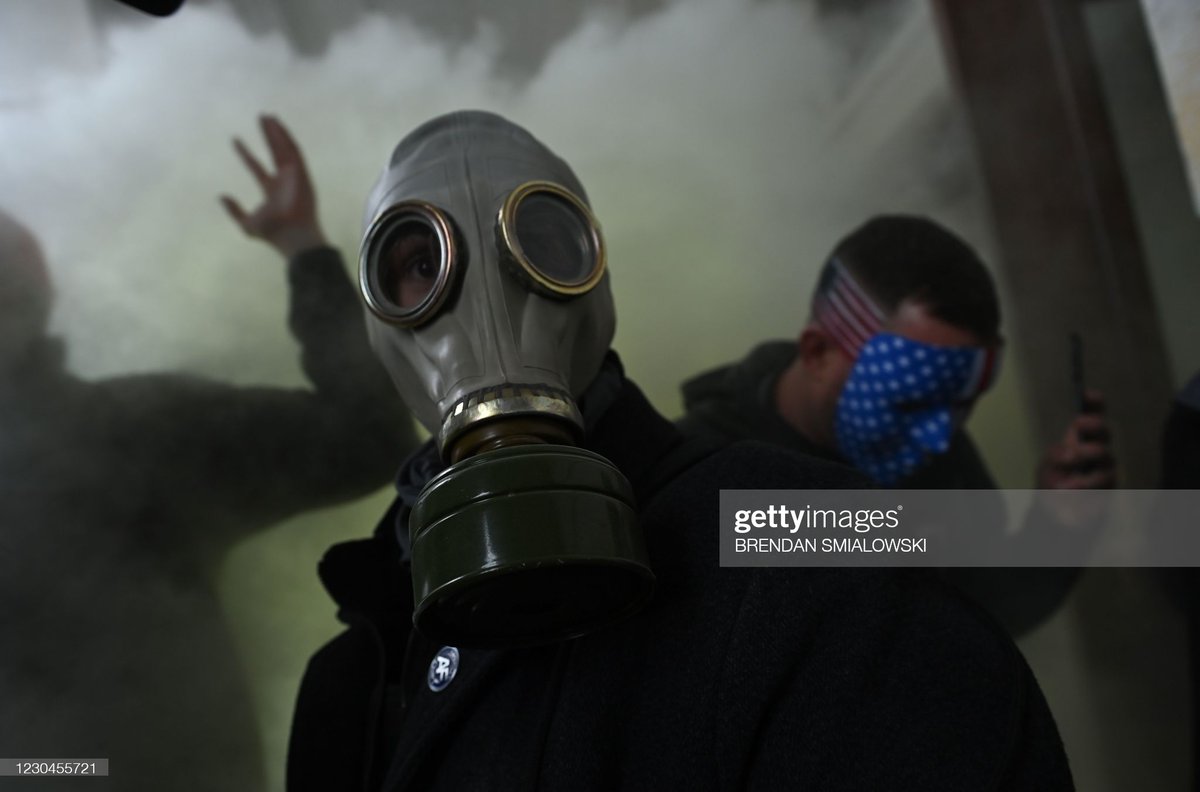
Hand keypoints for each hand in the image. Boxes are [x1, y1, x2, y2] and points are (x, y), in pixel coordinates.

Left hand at [220, 115, 327, 258]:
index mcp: (271, 191)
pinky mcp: (302, 173)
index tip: (234, 140)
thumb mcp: (246, 224)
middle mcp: (283, 181)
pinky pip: (294, 150)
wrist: (292, 236)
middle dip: (267, 136)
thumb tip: (222, 197)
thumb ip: (234, 210)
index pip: (256, 167)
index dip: (245, 154)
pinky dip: (286, 137)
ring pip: (284, 148)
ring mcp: (294, 176)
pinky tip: (277, 125)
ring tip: (267, 116)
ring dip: (276, 132)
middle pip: (273, 153)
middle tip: (260, 119)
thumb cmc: (272, 233)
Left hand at [1036, 390, 1115, 489]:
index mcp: (1078, 439)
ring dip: (1083, 460)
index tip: (1088, 394)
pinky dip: (1085, 484)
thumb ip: (1056, 455)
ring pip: (1105, 455)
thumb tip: (1070, 451)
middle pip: (1103, 431)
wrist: (1057, 510)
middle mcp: (1095, 449)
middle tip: (1080, 425)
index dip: (1093, 403)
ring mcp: (1105, 466)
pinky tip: (1072, 490)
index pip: (1091, 416)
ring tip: (1066, 479)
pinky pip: (1105, 480)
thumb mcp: (1048, 466)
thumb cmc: (1053, 481)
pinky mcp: (1111, 485)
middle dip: (1094, 425)